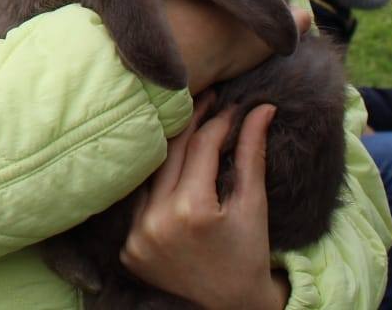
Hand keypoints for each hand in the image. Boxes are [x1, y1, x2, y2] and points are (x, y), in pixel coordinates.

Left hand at [122, 102, 288, 309]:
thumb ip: (252, 154)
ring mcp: (138, 235)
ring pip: (151, 175)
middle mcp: (157, 220)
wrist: (231, 307)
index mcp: (192, 209)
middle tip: (206, 102)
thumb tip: (262, 108)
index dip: (218, 121)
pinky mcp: (129, 248)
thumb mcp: (253, 205)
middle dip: (191, 124)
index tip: (231, 106)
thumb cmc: (249, 255)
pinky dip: (155, 184)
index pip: (201, 146)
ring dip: (170, 151)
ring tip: (187, 128)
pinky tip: (169, 166)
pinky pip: (139, 201)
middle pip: (171, 154)